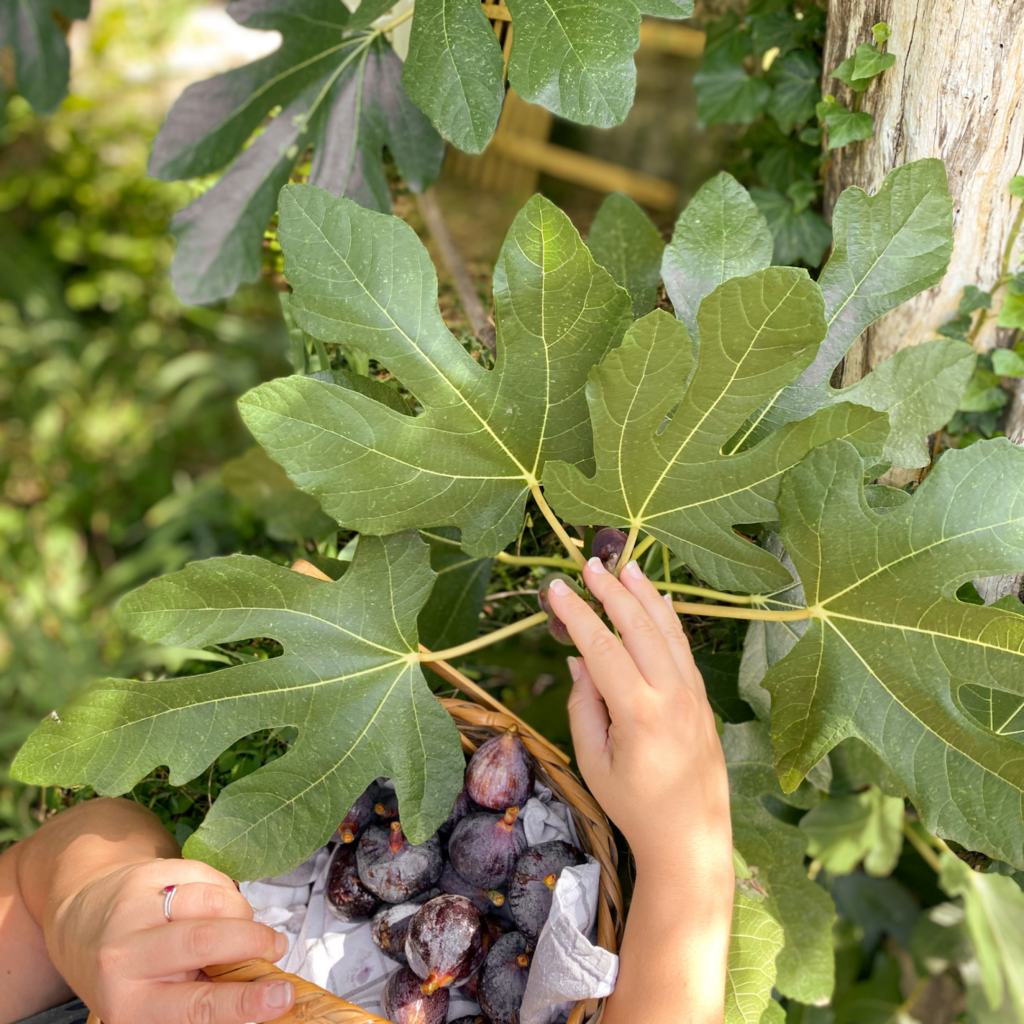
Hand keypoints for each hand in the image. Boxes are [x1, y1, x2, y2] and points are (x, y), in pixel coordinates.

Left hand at [50, 857, 294, 1023]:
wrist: (83, 924)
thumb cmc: (132, 975)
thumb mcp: (157, 1004)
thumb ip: (203, 999)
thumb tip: (269, 990)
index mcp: (130, 1006)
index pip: (195, 1006)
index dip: (244, 1001)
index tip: (282, 996)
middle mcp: (123, 959)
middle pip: (202, 941)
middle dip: (252, 941)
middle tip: (277, 947)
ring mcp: (131, 911)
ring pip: (210, 901)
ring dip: (242, 913)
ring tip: (244, 927)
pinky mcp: (143, 874)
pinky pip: (205, 876)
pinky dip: (225, 892)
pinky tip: (220, 906)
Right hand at [546, 557, 731, 876]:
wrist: (690, 838)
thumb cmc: (634, 807)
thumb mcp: (594, 762)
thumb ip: (583, 706)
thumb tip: (579, 659)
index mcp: (640, 713)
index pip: (602, 647)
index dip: (577, 614)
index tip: (557, 588)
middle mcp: (672, 695)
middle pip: (639, 627)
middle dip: (612, 592)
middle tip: (589, 565)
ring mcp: (693, 694)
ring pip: (668, 631)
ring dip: (646, 595)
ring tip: (626, 567)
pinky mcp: (703, 699)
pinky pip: (683, 648)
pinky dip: (669, 619)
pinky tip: (659, 600)